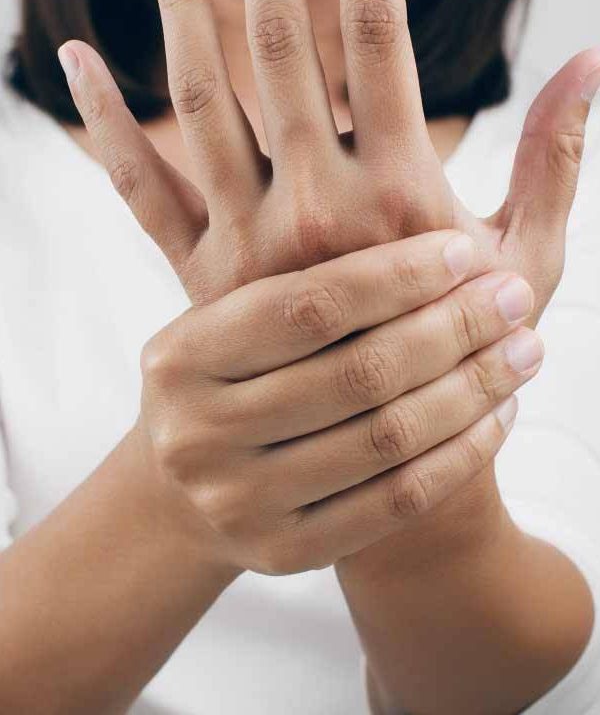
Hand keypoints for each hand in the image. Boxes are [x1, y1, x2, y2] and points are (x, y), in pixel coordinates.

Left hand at [59, 0, 599, 323]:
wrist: (390, 446)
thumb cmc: (467, 348)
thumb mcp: (526, 260)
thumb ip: (554, 159)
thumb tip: (592, 60)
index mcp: (399, 196)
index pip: (375, 43)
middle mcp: (315, 211)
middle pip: (276, 52)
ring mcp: (250, 242)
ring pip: (202, 105)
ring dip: (184, 15)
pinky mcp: (206, 273)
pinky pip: (143, 190)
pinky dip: (107, 125)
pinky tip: (79, 60)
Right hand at [136, 232, 540, 573]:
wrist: (178, 493)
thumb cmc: (217, 389)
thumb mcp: (224, 326)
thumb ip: (295, 285)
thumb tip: (424, 244)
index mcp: (180, 357)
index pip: (309, 307)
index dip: (397, 276)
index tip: (464, 252)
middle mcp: (199, 434)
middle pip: (357, 374)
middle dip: (453, 328)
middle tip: (514, 297)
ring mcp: (240, 502)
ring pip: (387, 439)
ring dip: (473, 389)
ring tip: (523, 350)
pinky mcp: (285, 552)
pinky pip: (396, 501)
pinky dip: (461, 455)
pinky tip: (497, 415)